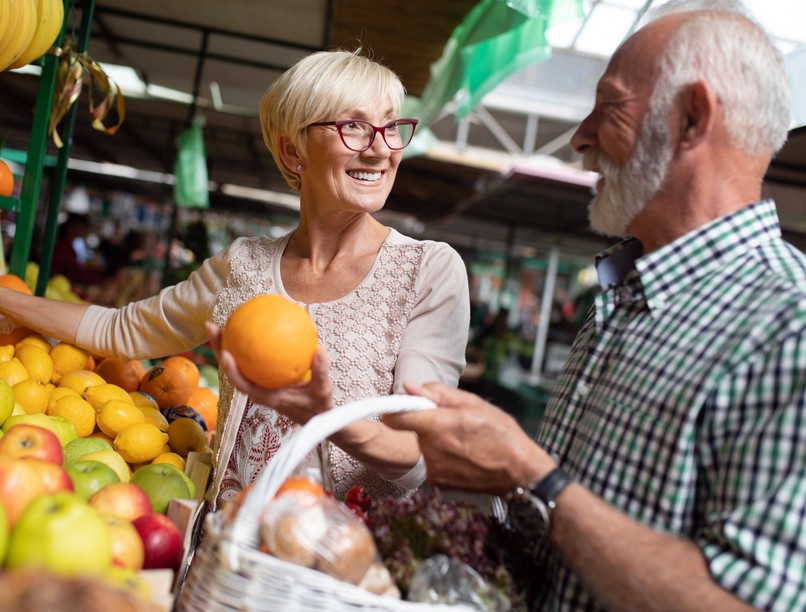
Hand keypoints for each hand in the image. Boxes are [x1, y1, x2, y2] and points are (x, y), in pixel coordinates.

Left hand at [206, 321, 333, 423]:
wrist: (317, 416)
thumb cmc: (317, 404)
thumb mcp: (323, 390)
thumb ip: (321, 371)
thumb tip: (319, 350)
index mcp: (267, 397)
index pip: (243, 385)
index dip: (232, 370)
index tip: (226, 353)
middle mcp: (258, 390)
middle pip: (232, 370)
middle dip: (219, 348)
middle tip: (212, 326)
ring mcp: (258, 384)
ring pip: (237, 364)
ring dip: (226, 344)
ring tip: (221, 323)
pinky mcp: (263, 378)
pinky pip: (250, 360)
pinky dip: (247, 345)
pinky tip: (249, 327)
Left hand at [383, 381, 554, 495]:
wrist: (518, 473)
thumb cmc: (501, 435)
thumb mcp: (473, 404)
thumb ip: (437, 393)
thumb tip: (410, 386)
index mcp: (437, 426)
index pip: (394, 417)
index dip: (396, 408)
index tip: (407, 405)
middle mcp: (430, 450)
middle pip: (409, 430)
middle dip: (423, 422)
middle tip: (448, 421)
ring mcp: (432, 469)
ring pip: (421, 445)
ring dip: (433, 439)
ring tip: (460, 439)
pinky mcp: (437, 482)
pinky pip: (429, 461)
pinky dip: (440, 455)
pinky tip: (462, 454)